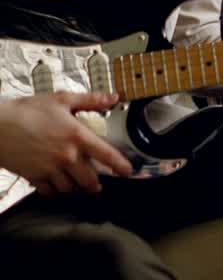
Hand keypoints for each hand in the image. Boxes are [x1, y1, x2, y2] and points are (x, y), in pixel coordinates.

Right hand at [0, 93, 132, 195]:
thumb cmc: (27, 110)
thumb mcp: (62, 99)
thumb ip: (90, 100)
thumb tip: (113, 98)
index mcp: (77, 136)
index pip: (106, 154)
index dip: (120, 165)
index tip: (129, 172)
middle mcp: (66, 155)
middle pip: (89, 179)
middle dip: (96, 184)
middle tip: (98, 185)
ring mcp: (50, 168)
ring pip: (70, 188)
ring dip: (76, 188)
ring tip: (77, 184)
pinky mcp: (34, 176)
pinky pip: (49, 192)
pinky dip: (55, 192)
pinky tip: (56, 186)